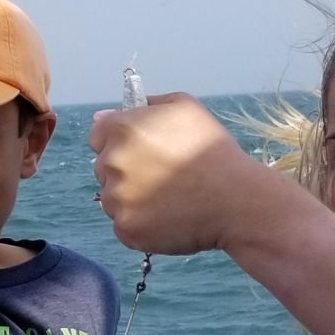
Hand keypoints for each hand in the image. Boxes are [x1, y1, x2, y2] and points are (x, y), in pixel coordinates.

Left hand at [90, 95, 271, 255]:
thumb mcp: (185, 108)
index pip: (97, 136)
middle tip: (162, 176)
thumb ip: (144, 105)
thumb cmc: (213, 151)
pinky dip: (140, 223)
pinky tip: (167, 216)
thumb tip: (107, 114)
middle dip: (125, 171)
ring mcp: (117, 199)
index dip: (118, 142)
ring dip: (131, 199)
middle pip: (103, 168)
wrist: (236, 200)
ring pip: (111, 199)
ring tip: (168, 197)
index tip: (141, 152)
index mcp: (122, 129)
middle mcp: (113, 163)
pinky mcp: (126, 229)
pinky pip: (123, 224)